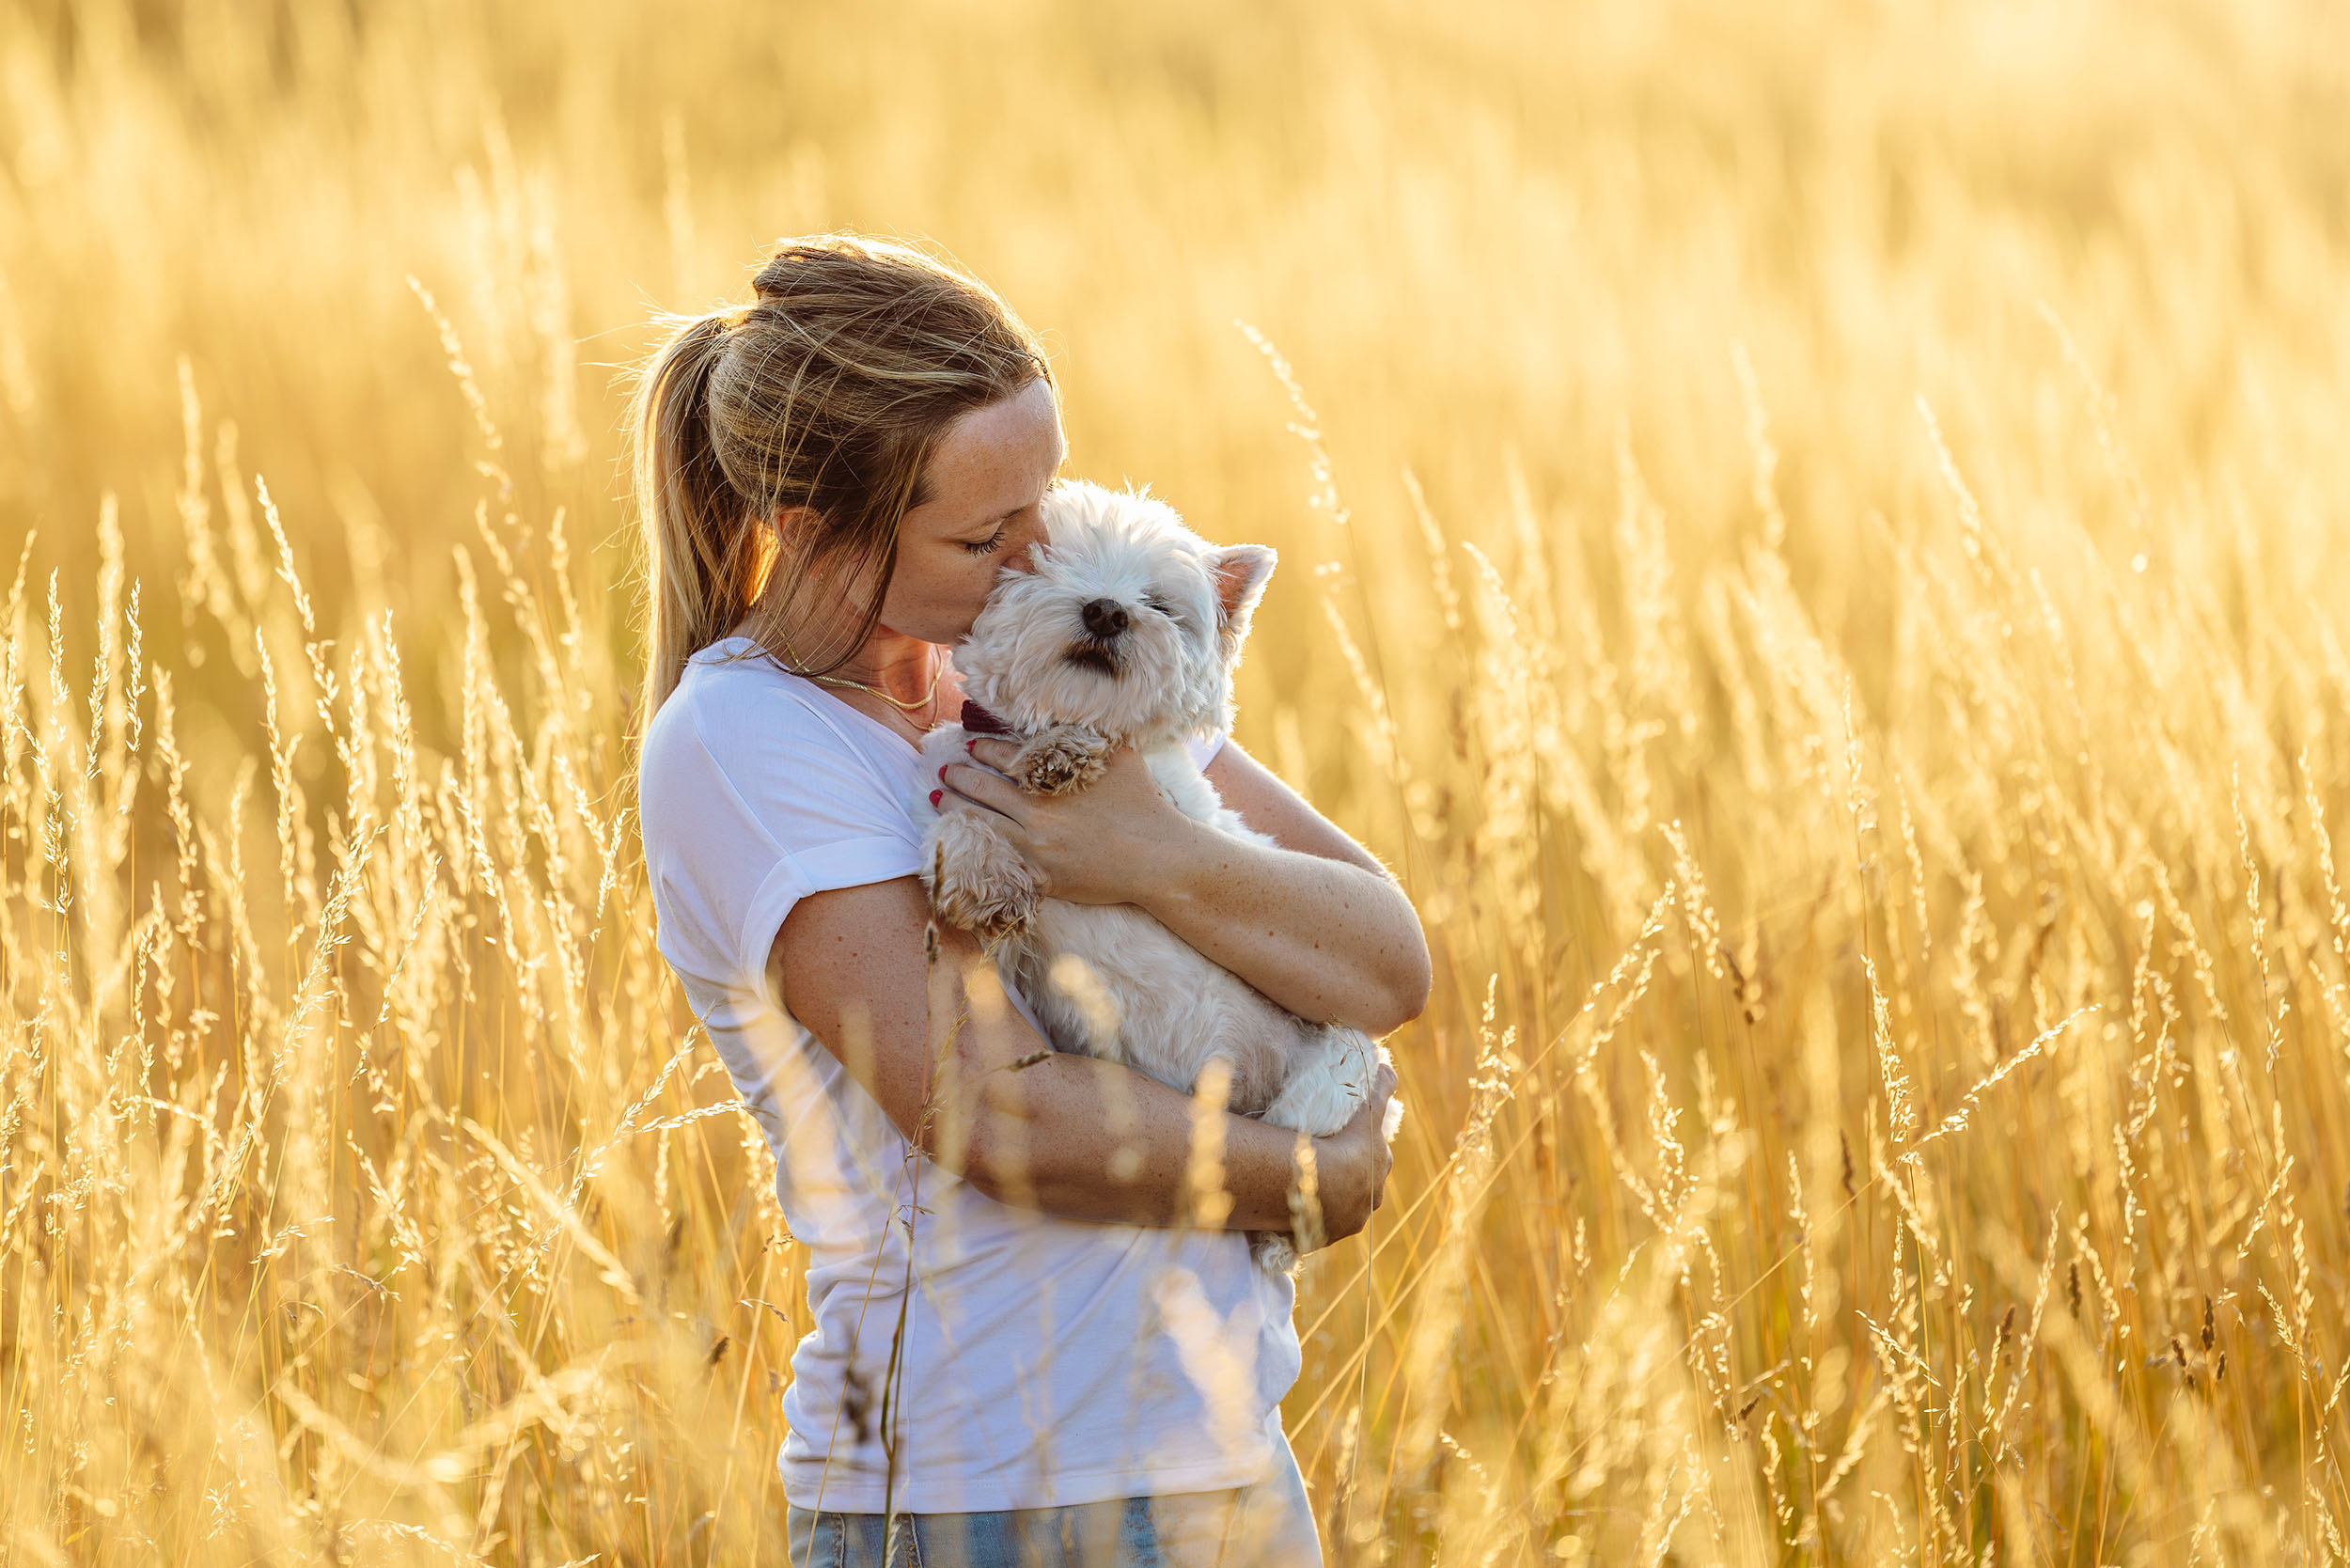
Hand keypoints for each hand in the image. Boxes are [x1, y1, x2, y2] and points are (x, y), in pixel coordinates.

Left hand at [938, 736, 1202, 905]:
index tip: (969, 746)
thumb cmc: (1143, 803)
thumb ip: (1090, 734)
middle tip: (944, 771)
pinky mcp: (1042, 878)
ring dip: (956, 809)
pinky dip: (975, 849)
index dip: (982, 749)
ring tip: (940, 800)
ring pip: (982, 825)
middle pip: (983, 790)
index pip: (1004, 758)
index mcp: (1052, 780)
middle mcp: (1038, 813)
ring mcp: (1037, 849)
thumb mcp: (1119, 755)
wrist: (1158, 856)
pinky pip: (998, 863)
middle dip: (958, 778)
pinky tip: (960, 842)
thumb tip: (1071, 711)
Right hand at [1305, 1062, 1398, 1248]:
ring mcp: (1349, 1220)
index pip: (1377, 1158)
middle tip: (1325, 1161)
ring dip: (1329, 1198)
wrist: (1323, 1184)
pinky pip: (1318, 1225)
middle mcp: (1370, 1199)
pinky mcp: (1325, 1235)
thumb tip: (1388, 1067)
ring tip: (1306, 1184)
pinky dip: (1310, 1216)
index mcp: (1379, 1169)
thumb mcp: (1367, 1112)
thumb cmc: (1345, 1144)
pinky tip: (1296, 1206)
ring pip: (1341, 1207)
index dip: (1365, 1149)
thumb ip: (1381, 1088)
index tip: (1347, 1142)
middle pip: (1363, 1186)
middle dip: (1350, 1176)